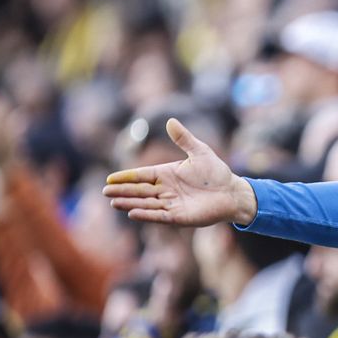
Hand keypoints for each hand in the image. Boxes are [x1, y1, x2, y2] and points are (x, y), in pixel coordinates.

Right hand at [104, 119, 256, 226]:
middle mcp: (165, 190)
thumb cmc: (217, 172)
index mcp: (166, 174)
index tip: (110, 179)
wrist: (232, 192)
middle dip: (122, 191)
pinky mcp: (178, 217)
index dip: (126, 177)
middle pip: (139, 190)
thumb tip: (170, 120)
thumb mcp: (200, 151)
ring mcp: (171, 204)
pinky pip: (159, 216)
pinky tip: (132, 213)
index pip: (141, 175)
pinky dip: (146, 215)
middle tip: (105, 191)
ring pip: (145, 203)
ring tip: (113, 202)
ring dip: (130, 203)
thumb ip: (183, 138)